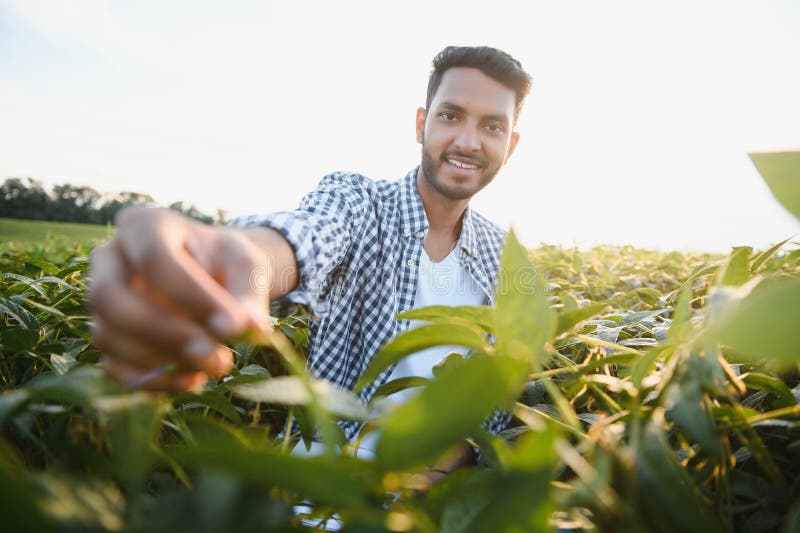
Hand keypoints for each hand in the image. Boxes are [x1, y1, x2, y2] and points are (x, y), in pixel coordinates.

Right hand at [88, 207, 275, 391]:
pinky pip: (113, 366)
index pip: (154, 259)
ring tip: (216, 366)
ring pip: (108, 335)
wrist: (212, 274)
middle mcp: (109, 258)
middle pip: (110, 297)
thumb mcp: (246, 266)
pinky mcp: (107, 335)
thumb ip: (250, 293)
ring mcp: (101, 299)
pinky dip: (151, 381)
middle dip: (163, 334)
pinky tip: (192, 380)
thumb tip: (250, 329)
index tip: (232, 327)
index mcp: (144, 225)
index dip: (191, 297)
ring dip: (161, 361)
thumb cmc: (226, 262)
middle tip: (216, 358)